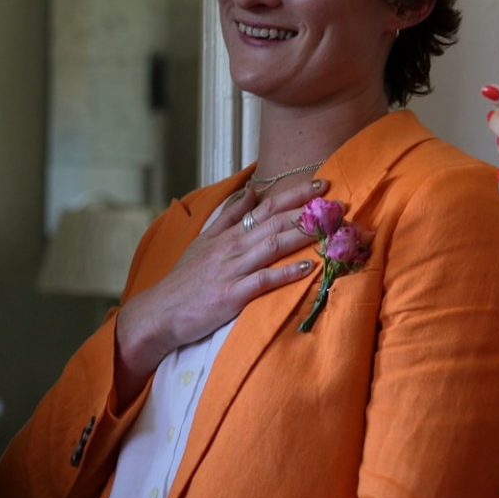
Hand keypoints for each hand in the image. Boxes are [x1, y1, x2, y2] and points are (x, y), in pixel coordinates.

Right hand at [116, 180, 325, 382]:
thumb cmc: (185, 279)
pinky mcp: (231, 295)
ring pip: (273, 246)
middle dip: (309, 212)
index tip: (323, 185)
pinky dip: (286, 273)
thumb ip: (229, 216)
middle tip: (340, 204)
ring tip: (332, 229)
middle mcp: (232, 247)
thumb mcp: (203, 240)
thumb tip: (251, 189)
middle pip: (275, 223)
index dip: (295, 195)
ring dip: (304, 236)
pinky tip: (308, 267)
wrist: (159, 312)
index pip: (266, 207)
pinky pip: (262, 281)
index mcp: (228, 234)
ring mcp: (232, 270)